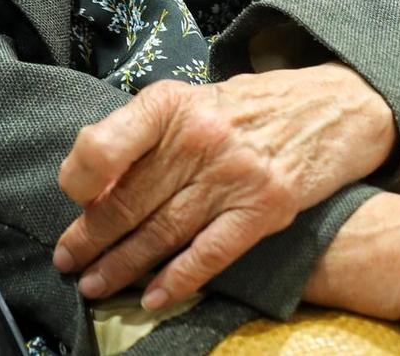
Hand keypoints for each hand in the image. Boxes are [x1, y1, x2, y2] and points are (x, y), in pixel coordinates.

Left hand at [53, 63, 395, 308]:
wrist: (333, 106)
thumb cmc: (248, 107)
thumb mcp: (190, 101)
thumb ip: (143, 135)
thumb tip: (92, 186)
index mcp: (168, 103)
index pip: (103, 147)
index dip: (79, 183)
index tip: (72, 204)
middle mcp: (197, 137)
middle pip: (129, 199)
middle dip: (91, 237)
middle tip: (67, 261)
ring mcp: (233, 174)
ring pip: (162, 230)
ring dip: (123, 265)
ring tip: (95, 284)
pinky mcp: (265, 207)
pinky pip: (210, 252)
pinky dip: (177, 279)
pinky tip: (152, 297)